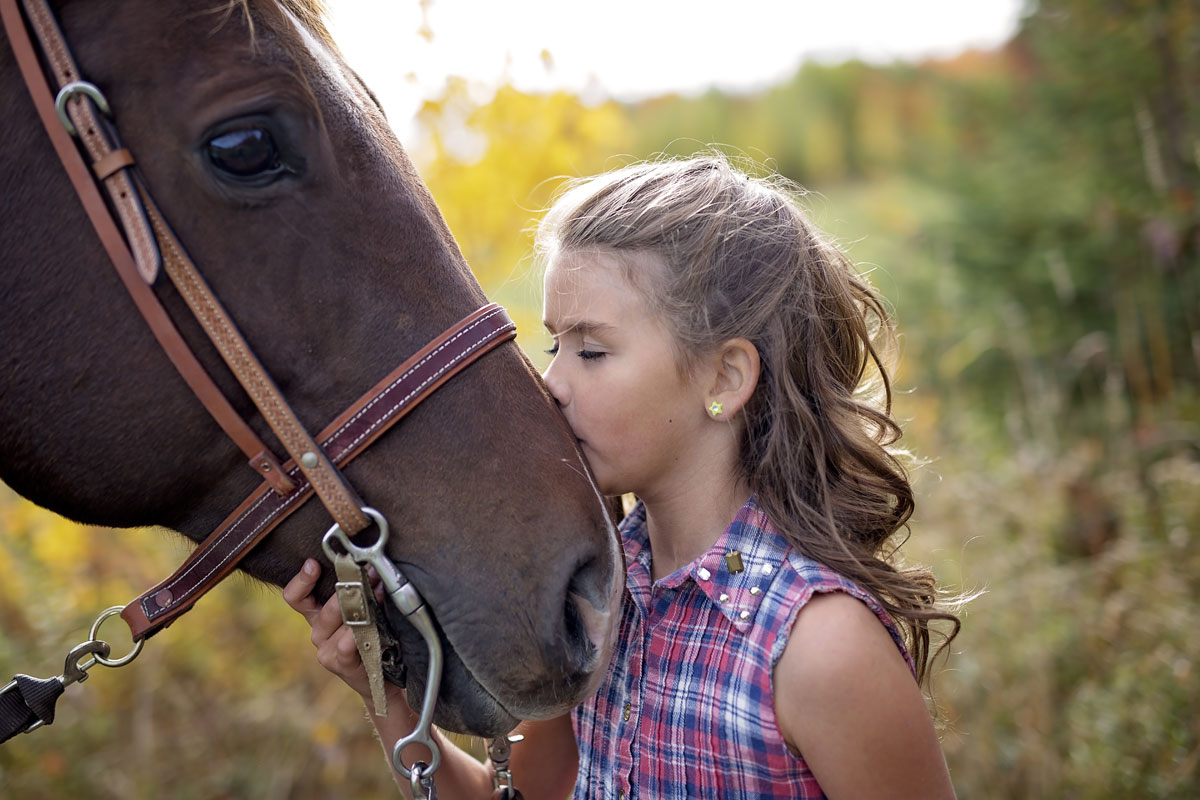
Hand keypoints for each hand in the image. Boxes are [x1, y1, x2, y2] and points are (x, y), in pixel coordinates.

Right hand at [283, 558, 390, 701]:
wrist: (382, 679)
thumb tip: (370, 566)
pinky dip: (358, 633)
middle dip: (349, 587)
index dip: (301, 580)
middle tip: (370, 573)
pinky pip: (346, 644)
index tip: (313, 564)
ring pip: (337, 622)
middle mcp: (318, 632)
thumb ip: (359, 592)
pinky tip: (372, 625)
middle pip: (324, 607)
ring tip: (379, 593)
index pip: (296, 597)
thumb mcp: (362, 612)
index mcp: (318, 615)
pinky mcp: (340, 664)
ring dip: (360, 606)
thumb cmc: (372, 639)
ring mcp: (326, 650)